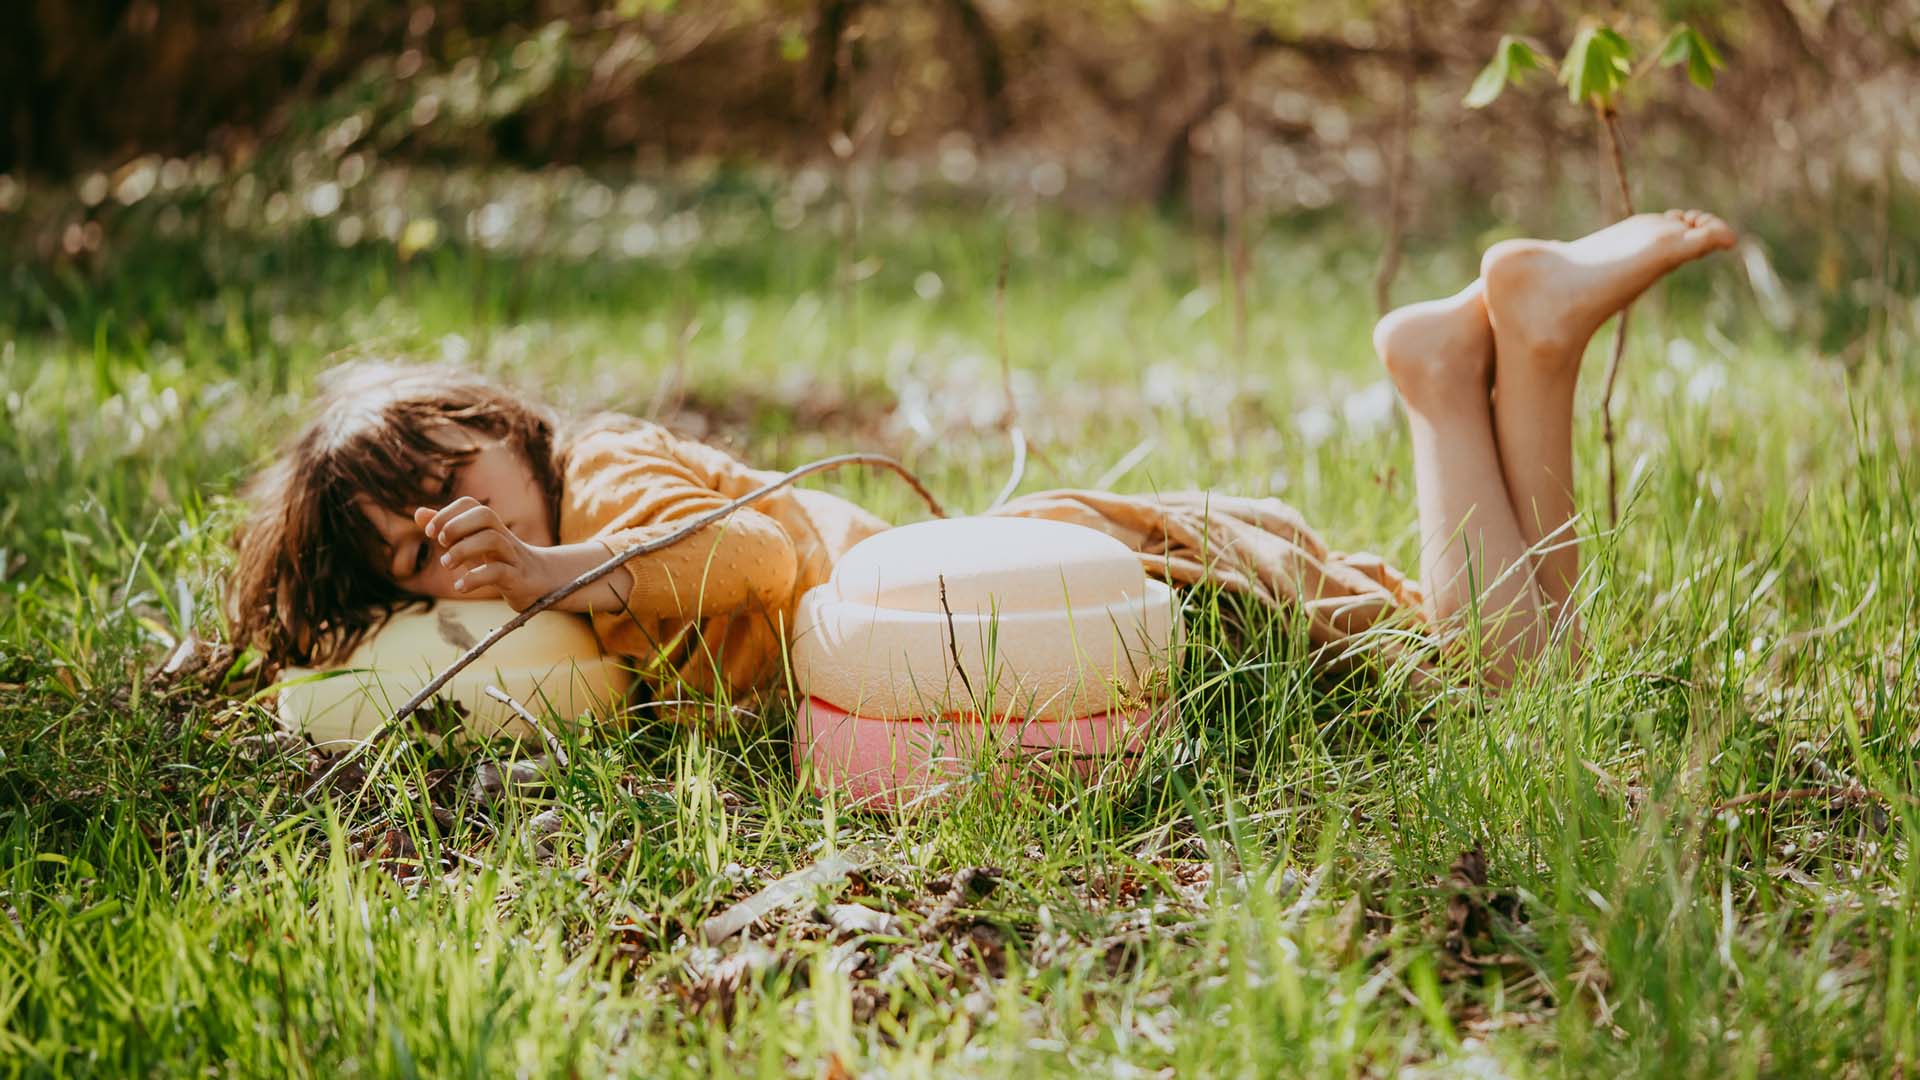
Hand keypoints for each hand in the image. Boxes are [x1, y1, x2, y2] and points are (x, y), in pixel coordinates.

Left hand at [413, 498, 559, 609]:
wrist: (539, 583)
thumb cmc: (499, 561)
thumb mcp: (471, 544)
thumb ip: (447, 529)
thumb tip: (419, 513)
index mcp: (489, 526)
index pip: (470, 504)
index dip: (447, 513)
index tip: (430, 532)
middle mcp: (503, 535)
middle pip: (485, 514)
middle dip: (456, 526)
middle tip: (441, 544)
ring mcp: (512, 556)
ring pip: (492, 539)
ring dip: (462, 550)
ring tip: (446, 564)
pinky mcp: (518, 578)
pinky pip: (499, 572)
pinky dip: (475, 578)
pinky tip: (460, 587)